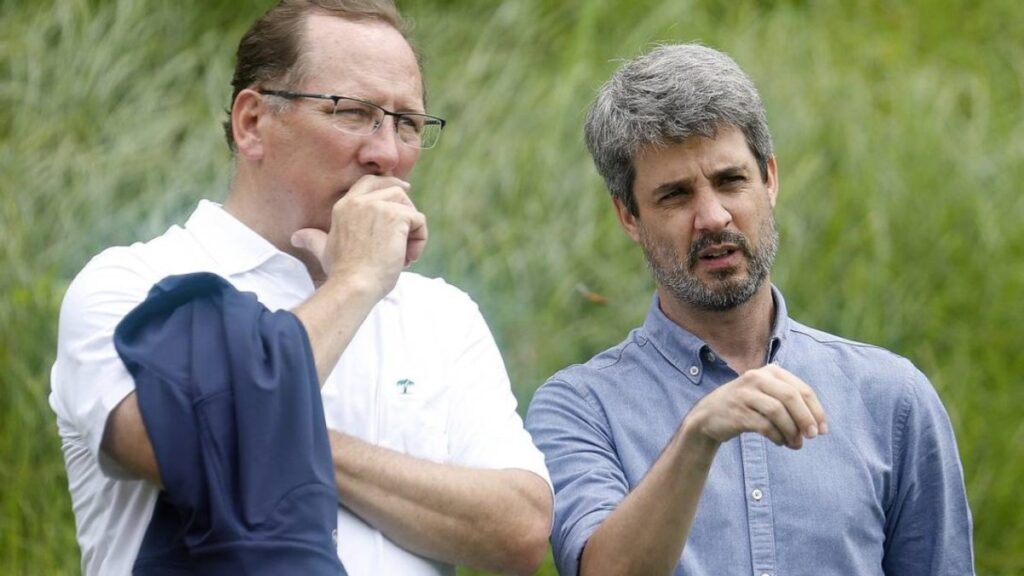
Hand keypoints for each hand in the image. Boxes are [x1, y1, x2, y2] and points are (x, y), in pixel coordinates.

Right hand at [291, 175, 427, 298]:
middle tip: (409, 232)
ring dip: (413, 230)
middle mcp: (361, 201)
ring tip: (403, 254)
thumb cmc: (341, 273)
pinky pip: (419, 221)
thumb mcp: (323, 250)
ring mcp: (379, 207)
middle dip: (406, 209)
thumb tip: (296, 237)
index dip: (389, 183)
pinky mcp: (396, 217)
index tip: (404, 189)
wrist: (353, 285)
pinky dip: (420, 240)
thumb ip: (312, 239)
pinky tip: (408, 258)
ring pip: (410, 207)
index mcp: (345, 206)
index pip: (370, 181)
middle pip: (395, 189)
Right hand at [685, 364, 827, 448]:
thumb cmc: (745, 406)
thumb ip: (789, 403)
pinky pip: (764, 425)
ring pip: (778, 411)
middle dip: (806, 419)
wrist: (708, 416)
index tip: (822, 430)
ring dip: (791, 431)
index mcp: (769, 372)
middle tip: (812, 437)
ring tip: (795, 444)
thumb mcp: (766, 394)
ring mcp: (745, 394)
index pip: (801, 389)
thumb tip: (815, 424)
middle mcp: (757, 378)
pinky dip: (777, 436)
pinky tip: (780, 442)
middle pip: (791, 397)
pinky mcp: (737, 412)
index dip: (816, 410)